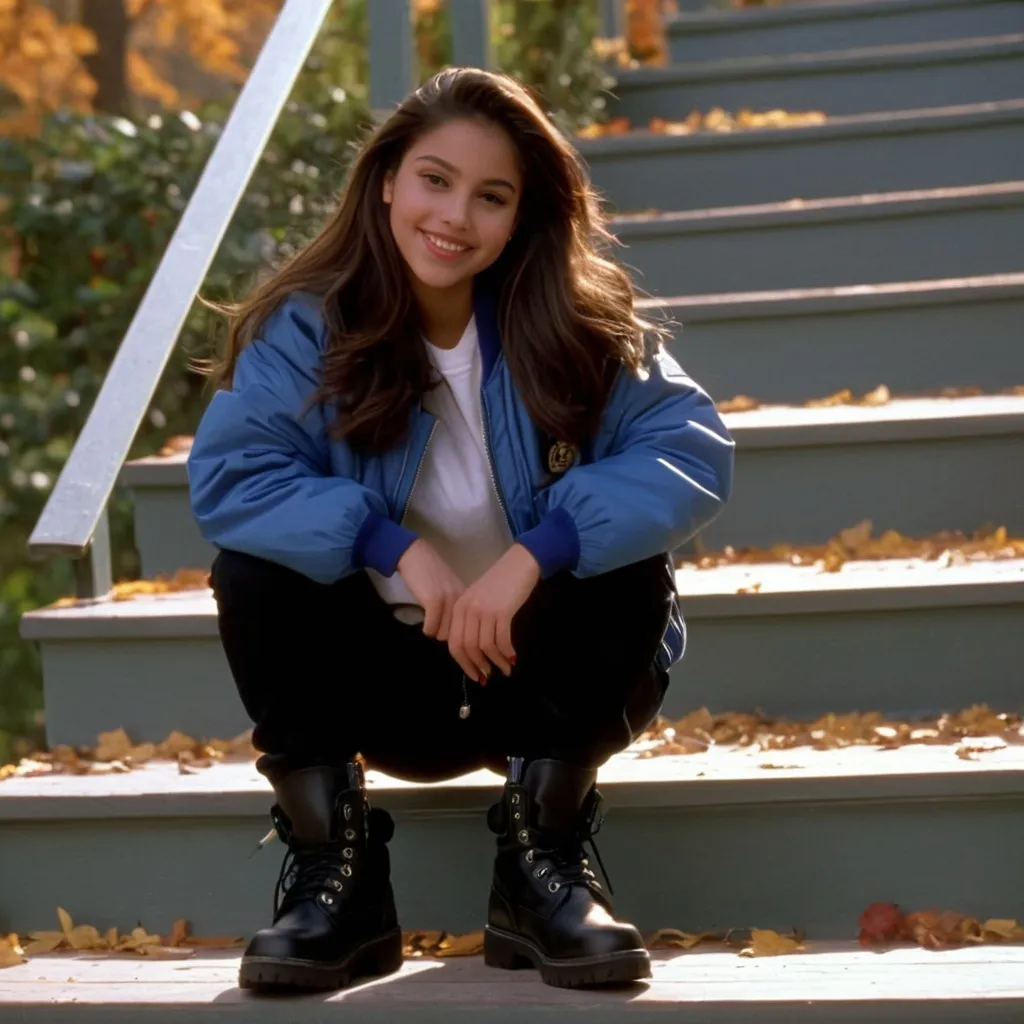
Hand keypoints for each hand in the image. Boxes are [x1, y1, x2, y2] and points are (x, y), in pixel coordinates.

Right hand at [396, 539, 465, 641]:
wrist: (416, 555)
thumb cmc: (430, 574)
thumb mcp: (448, 591)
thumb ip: (455, 608)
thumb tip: (454, 633)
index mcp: (468, 598)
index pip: (468, 627)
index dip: (458, 633)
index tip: (449, 631)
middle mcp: (462, 600)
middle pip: (457, 633)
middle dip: (446, 633)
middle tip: (436, 627)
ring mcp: (448, 600)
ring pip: (444, 633)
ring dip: (436, 632)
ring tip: (430, 624)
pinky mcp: (434, 601)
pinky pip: (431, 628)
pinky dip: (427, 629)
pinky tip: (425, 624)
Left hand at [449, 544, 540, 682]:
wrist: (520, 563)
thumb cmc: (501, 583)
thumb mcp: (479, 599)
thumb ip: (472, 620)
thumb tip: (475, 652)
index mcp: (459, 608)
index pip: (454, 643)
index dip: (464, 663)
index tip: (475, 675)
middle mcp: (467, 610)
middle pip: (467, 648)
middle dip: (477, 666)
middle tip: (488, 677)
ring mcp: (484, 610)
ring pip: (484, 647)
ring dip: (495, 662)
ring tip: (505, 670)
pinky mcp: (502, 611)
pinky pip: (501, 640)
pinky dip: (507, 653)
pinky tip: (513, 658)